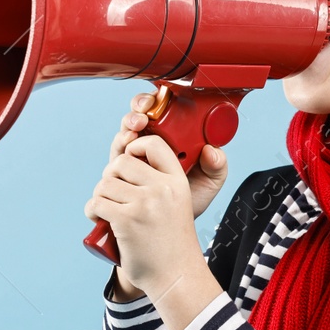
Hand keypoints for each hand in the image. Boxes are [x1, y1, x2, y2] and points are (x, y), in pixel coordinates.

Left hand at [85, 131, 211, 300]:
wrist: (176, 276)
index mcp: (177, 182)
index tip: (126, 165)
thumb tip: (121, 158)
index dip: (134, 147)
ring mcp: (145, 204)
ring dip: (99, 197)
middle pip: (120, 162)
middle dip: (110, 176)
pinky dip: (92, 211)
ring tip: (107, 211)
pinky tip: (100, 220)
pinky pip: (96, 203)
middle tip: (112, 195)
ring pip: (104, 184)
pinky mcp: (126, 220)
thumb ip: (157, 181)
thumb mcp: (175, 203)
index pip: (153, 144)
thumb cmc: (170, 241)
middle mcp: (163, 189)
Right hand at [106, 92, 229, 220]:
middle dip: (136, 110)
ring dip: (125, 130)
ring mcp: (131, 159)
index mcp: (170, 139)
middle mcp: (147, 145)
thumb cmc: (188, 202)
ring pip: (123, 135)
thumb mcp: (209, 183)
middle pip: (136, 117)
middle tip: (141, 118)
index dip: (155, 100)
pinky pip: (113, 160)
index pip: (159, 110)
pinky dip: (116, 155)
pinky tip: (123, 155)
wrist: (170, 229)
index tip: (157, 100)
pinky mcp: (118, 175)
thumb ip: (217, 166)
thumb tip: (212, 151)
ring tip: (132, 135)